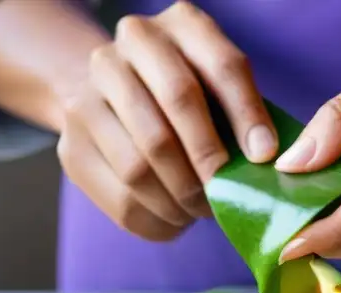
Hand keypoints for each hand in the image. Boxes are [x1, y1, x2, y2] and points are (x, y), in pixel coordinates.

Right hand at [56, 1, 277, 240]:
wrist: (112, 98)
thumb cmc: (193, 101)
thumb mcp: (223, 92)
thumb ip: (247, 118)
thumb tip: (269, 166)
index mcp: (183, 25)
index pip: (222, 65)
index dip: (246, 114)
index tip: (264, 158)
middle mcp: (131, 44)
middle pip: (176, 106)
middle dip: (210, 163)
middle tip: (228, 198)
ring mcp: (91, 91)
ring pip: (141, 162)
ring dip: (181, 199)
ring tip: (203, 212)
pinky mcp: (71, 145)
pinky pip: (120, 197)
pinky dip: (157, 219)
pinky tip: (176, 220)